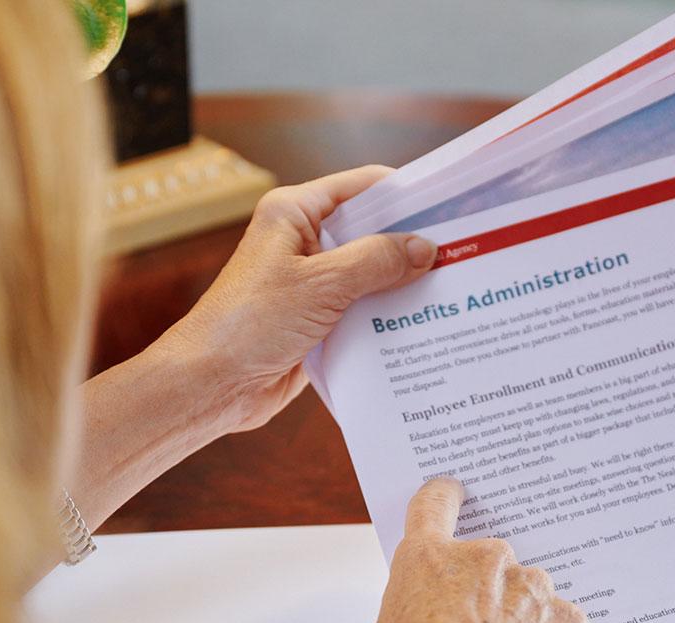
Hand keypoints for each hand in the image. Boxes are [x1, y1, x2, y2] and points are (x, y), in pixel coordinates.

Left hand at [159, 166, 436, 431]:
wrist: (210, 384)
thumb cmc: (250, 323)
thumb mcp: (322, 284)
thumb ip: (376, 261)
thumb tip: (425, 248)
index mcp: (294, 213)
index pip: (362, 187)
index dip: (406, 193)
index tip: (451, 205)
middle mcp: (303, 242)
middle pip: (371, 231)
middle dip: (412, 244)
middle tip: (463, 253)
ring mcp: (311, 283)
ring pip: (371, 274)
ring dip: (403, 285)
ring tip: (454, 290)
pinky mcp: (317, 320)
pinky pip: (363, 310)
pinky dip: (388, 316)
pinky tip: (424, 324)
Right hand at [359, 478, 589, 622]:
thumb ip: (403, 622)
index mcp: (429, 560)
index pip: (434, 504)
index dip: (442, 498)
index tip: (452, 494)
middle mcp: (486, 559)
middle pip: (487, 561)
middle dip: (483, 591)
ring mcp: (533, 586)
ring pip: (527, 595)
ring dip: (520, 619)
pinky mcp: (568, 617)